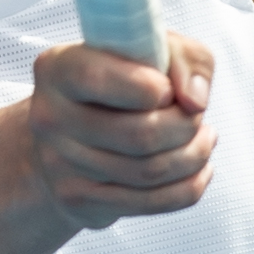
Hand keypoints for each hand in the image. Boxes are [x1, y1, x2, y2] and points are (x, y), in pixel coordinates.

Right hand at [7, 33, 215, 228]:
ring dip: (194, 155)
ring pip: (150, 171)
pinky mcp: (79, 200)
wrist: (72, 136)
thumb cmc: (119, 84)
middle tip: (196, 117)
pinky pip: (153, 202)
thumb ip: (185, 59)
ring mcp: (60, 164)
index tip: (168, 89)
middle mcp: (50, 117)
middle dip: (185, 126)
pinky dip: (189, 186)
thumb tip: (195, 101)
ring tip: (203, 139)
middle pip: (138, 135)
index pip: (100, 79)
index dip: (151, 87)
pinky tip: (199, 169)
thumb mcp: (153, 51)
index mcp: (58, 68)